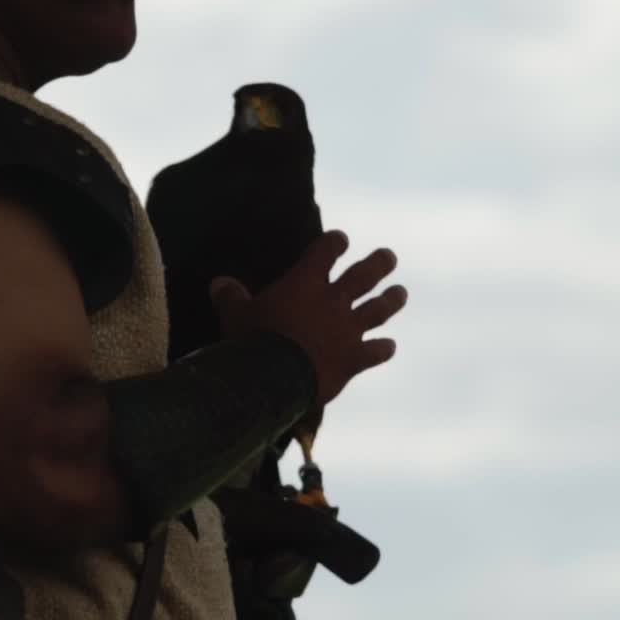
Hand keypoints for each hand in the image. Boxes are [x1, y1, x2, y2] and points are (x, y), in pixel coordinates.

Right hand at [209, 230, 406, 404]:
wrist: (273, 379)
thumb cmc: (252, 341)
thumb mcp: (234, 314)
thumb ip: (230, 297)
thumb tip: (219, 284)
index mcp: (305, 283)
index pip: (326, 251)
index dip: (335, 243)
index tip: (340, 240)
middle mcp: (333, 301)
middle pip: (365, 275)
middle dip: (379, 264)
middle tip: (390, 257)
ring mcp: (347, 330)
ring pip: (379, 309)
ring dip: (392, 300)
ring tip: (401, 293)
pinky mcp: (353, 358)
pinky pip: (375, 352)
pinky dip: (383, 349)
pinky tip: (388, 347)